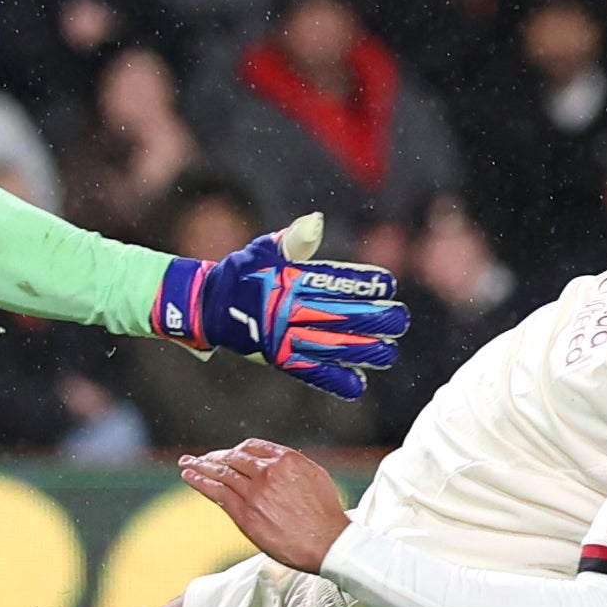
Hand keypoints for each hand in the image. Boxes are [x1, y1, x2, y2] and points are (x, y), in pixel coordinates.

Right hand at [154, 218, 408, 399]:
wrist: (206, 306)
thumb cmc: (242, 272)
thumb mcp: (265, 249)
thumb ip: (294, 239)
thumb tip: (317, 222)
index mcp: (290, 280)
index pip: (335, 282)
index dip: (364, 284)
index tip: (388, 285)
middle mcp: (288, 310)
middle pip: (340, 316)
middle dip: (374, 319)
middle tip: (400, 320)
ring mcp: (283, 337)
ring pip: (331, 346)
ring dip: (363, 351)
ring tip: (389, 352)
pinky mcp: (277, 359)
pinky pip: (310, 372)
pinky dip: (334, 380)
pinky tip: (359, 384)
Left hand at [177, 439, 351, 571]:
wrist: (326, 543)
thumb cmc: (326, 515)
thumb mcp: (315, 476)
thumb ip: (292, 467)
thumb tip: (277, 464)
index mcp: (286, 459)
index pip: (251, 446)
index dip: (236, 450)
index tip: (228, 454)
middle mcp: (267, 471)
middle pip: (232, 457)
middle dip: (214, 457)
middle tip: (200, 458)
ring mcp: (254, 492)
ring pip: (220, 472)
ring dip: (200, 466)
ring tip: (187, 463)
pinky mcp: (245, 513)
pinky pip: (217, 492)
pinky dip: (200, 482)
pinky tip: (190, 477)